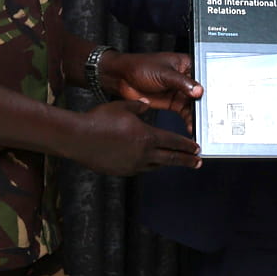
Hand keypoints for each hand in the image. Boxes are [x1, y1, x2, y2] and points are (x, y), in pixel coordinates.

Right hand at [65, 99, 200, 175]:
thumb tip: (147, 105)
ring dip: (167, 163)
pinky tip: (149, 162)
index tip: (197, 148)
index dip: (187, 145)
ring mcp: (132, 165)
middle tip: (198, 162)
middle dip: (186, 160)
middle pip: (170, 158)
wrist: (78, 138)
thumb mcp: (124, 107)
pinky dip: (149, 165)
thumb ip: (140, 107)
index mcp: (146, 136)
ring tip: (176, 161)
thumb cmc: (101, 119)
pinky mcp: (121, 171)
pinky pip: (140, 169)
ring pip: (155, 165)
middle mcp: (142, 154)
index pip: (173, 142)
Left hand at [105, 51, 202, 130]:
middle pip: (200, 92)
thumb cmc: (142, 67)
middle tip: (210, 117)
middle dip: (205, 104)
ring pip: (193, 104)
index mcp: (187, 64)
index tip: (216, 100)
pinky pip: (185, 112)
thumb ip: (182, 83)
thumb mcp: (165, 74)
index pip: (203, 76)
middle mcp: (186, 78)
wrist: (122, 79)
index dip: (211, 87)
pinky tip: (191, 126)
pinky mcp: (172, 102)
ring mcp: (179, 91)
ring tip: (200, 125)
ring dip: (197, 114)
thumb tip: (199, 91)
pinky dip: (189, 120)